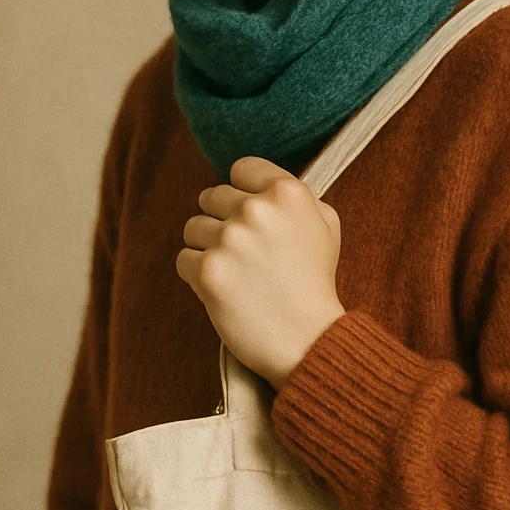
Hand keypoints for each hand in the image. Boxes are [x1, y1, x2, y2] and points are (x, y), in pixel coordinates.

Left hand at [176, 156, 345, 391]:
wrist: (308, 340)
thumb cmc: (315, 283)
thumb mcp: (326, 227)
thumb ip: (297, 196)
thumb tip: (261, 185)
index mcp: (287, 192)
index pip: (240, 169)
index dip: (242, 191)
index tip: (250, 215)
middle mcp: (257, 210)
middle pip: (212, 196)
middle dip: (222, 220)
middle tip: (242, 251)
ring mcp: (230, 240)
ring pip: (193, 227)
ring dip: (207, 248)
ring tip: (234, 272)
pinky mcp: (208, 271)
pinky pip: (184, 260)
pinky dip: (198, 275)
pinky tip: (224, 289)